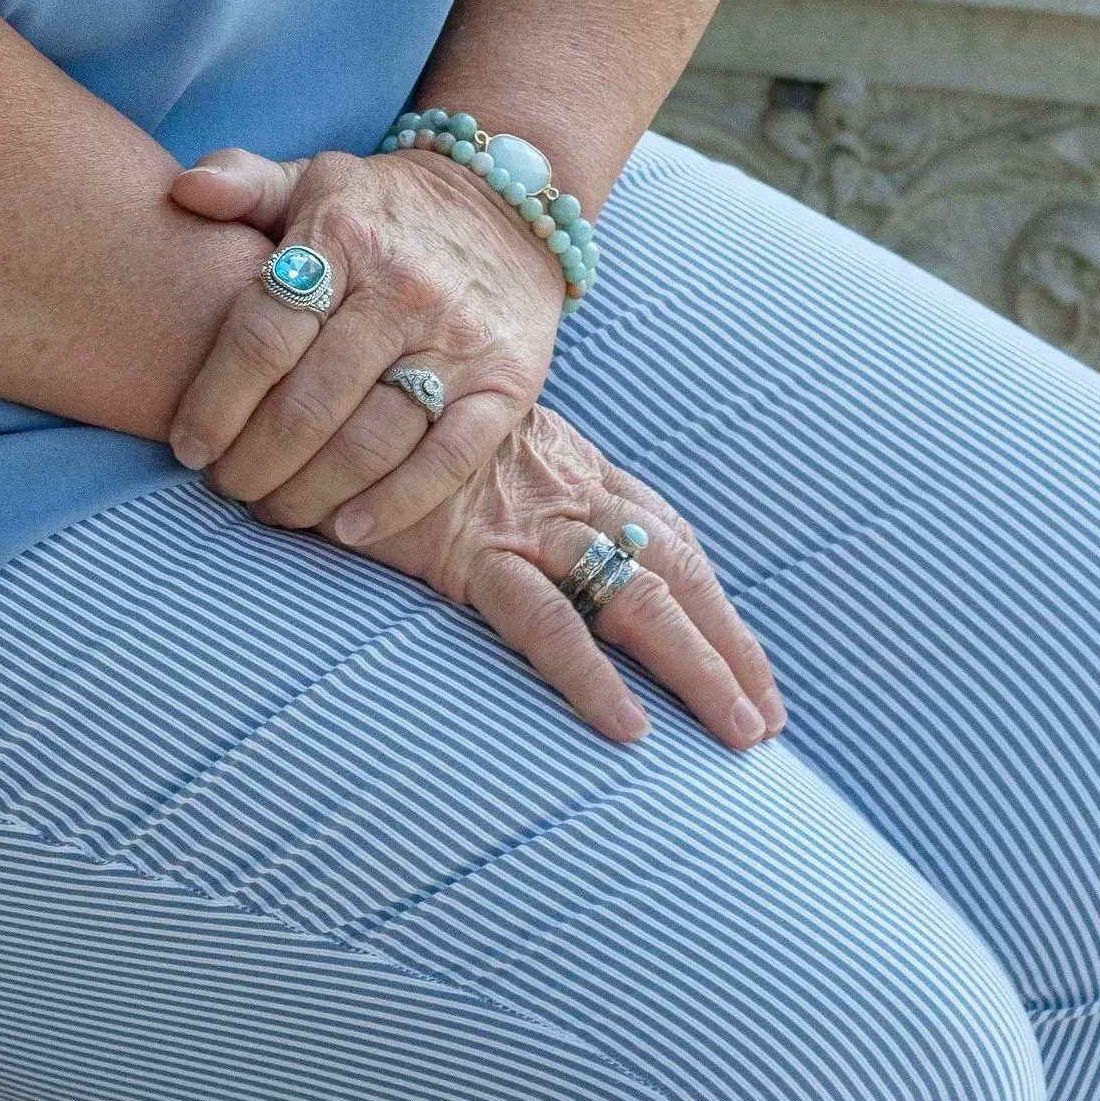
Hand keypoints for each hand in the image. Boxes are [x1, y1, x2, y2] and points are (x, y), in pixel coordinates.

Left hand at [165, 140, 565, 544]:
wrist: (509, 202)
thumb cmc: (384, 208)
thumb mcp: (315, 178)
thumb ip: (244, 181)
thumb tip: (184, 189)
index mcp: (344, 234)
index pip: (264, 334)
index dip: (216, 401)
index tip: (187, 445)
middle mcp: (403, 288)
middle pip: (310, 402)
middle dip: (254, 461)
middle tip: (227, 487)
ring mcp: (459, 339)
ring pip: (371, 440)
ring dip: (311, 492)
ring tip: (275, 509)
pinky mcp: (507, 382)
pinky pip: (449, 459)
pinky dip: (395, 504)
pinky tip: (348, 528)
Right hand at [325, 401, 786, 751]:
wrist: (331, 366)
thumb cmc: (391, 415)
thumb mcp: (473, 452)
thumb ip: (514, 491)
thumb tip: (552, 557)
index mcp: (574, 468)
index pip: (669, 540)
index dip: (719, 608)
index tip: (757, 673)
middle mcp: (565, 490)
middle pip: (673, 570)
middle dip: (730, 647)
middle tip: (768, 724)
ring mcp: (523, 519)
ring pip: (635, 595)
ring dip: (697, 664)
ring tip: (738, 734)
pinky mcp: (469, 549)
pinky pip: (543, 619)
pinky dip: (590, 673)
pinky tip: (628, 729)